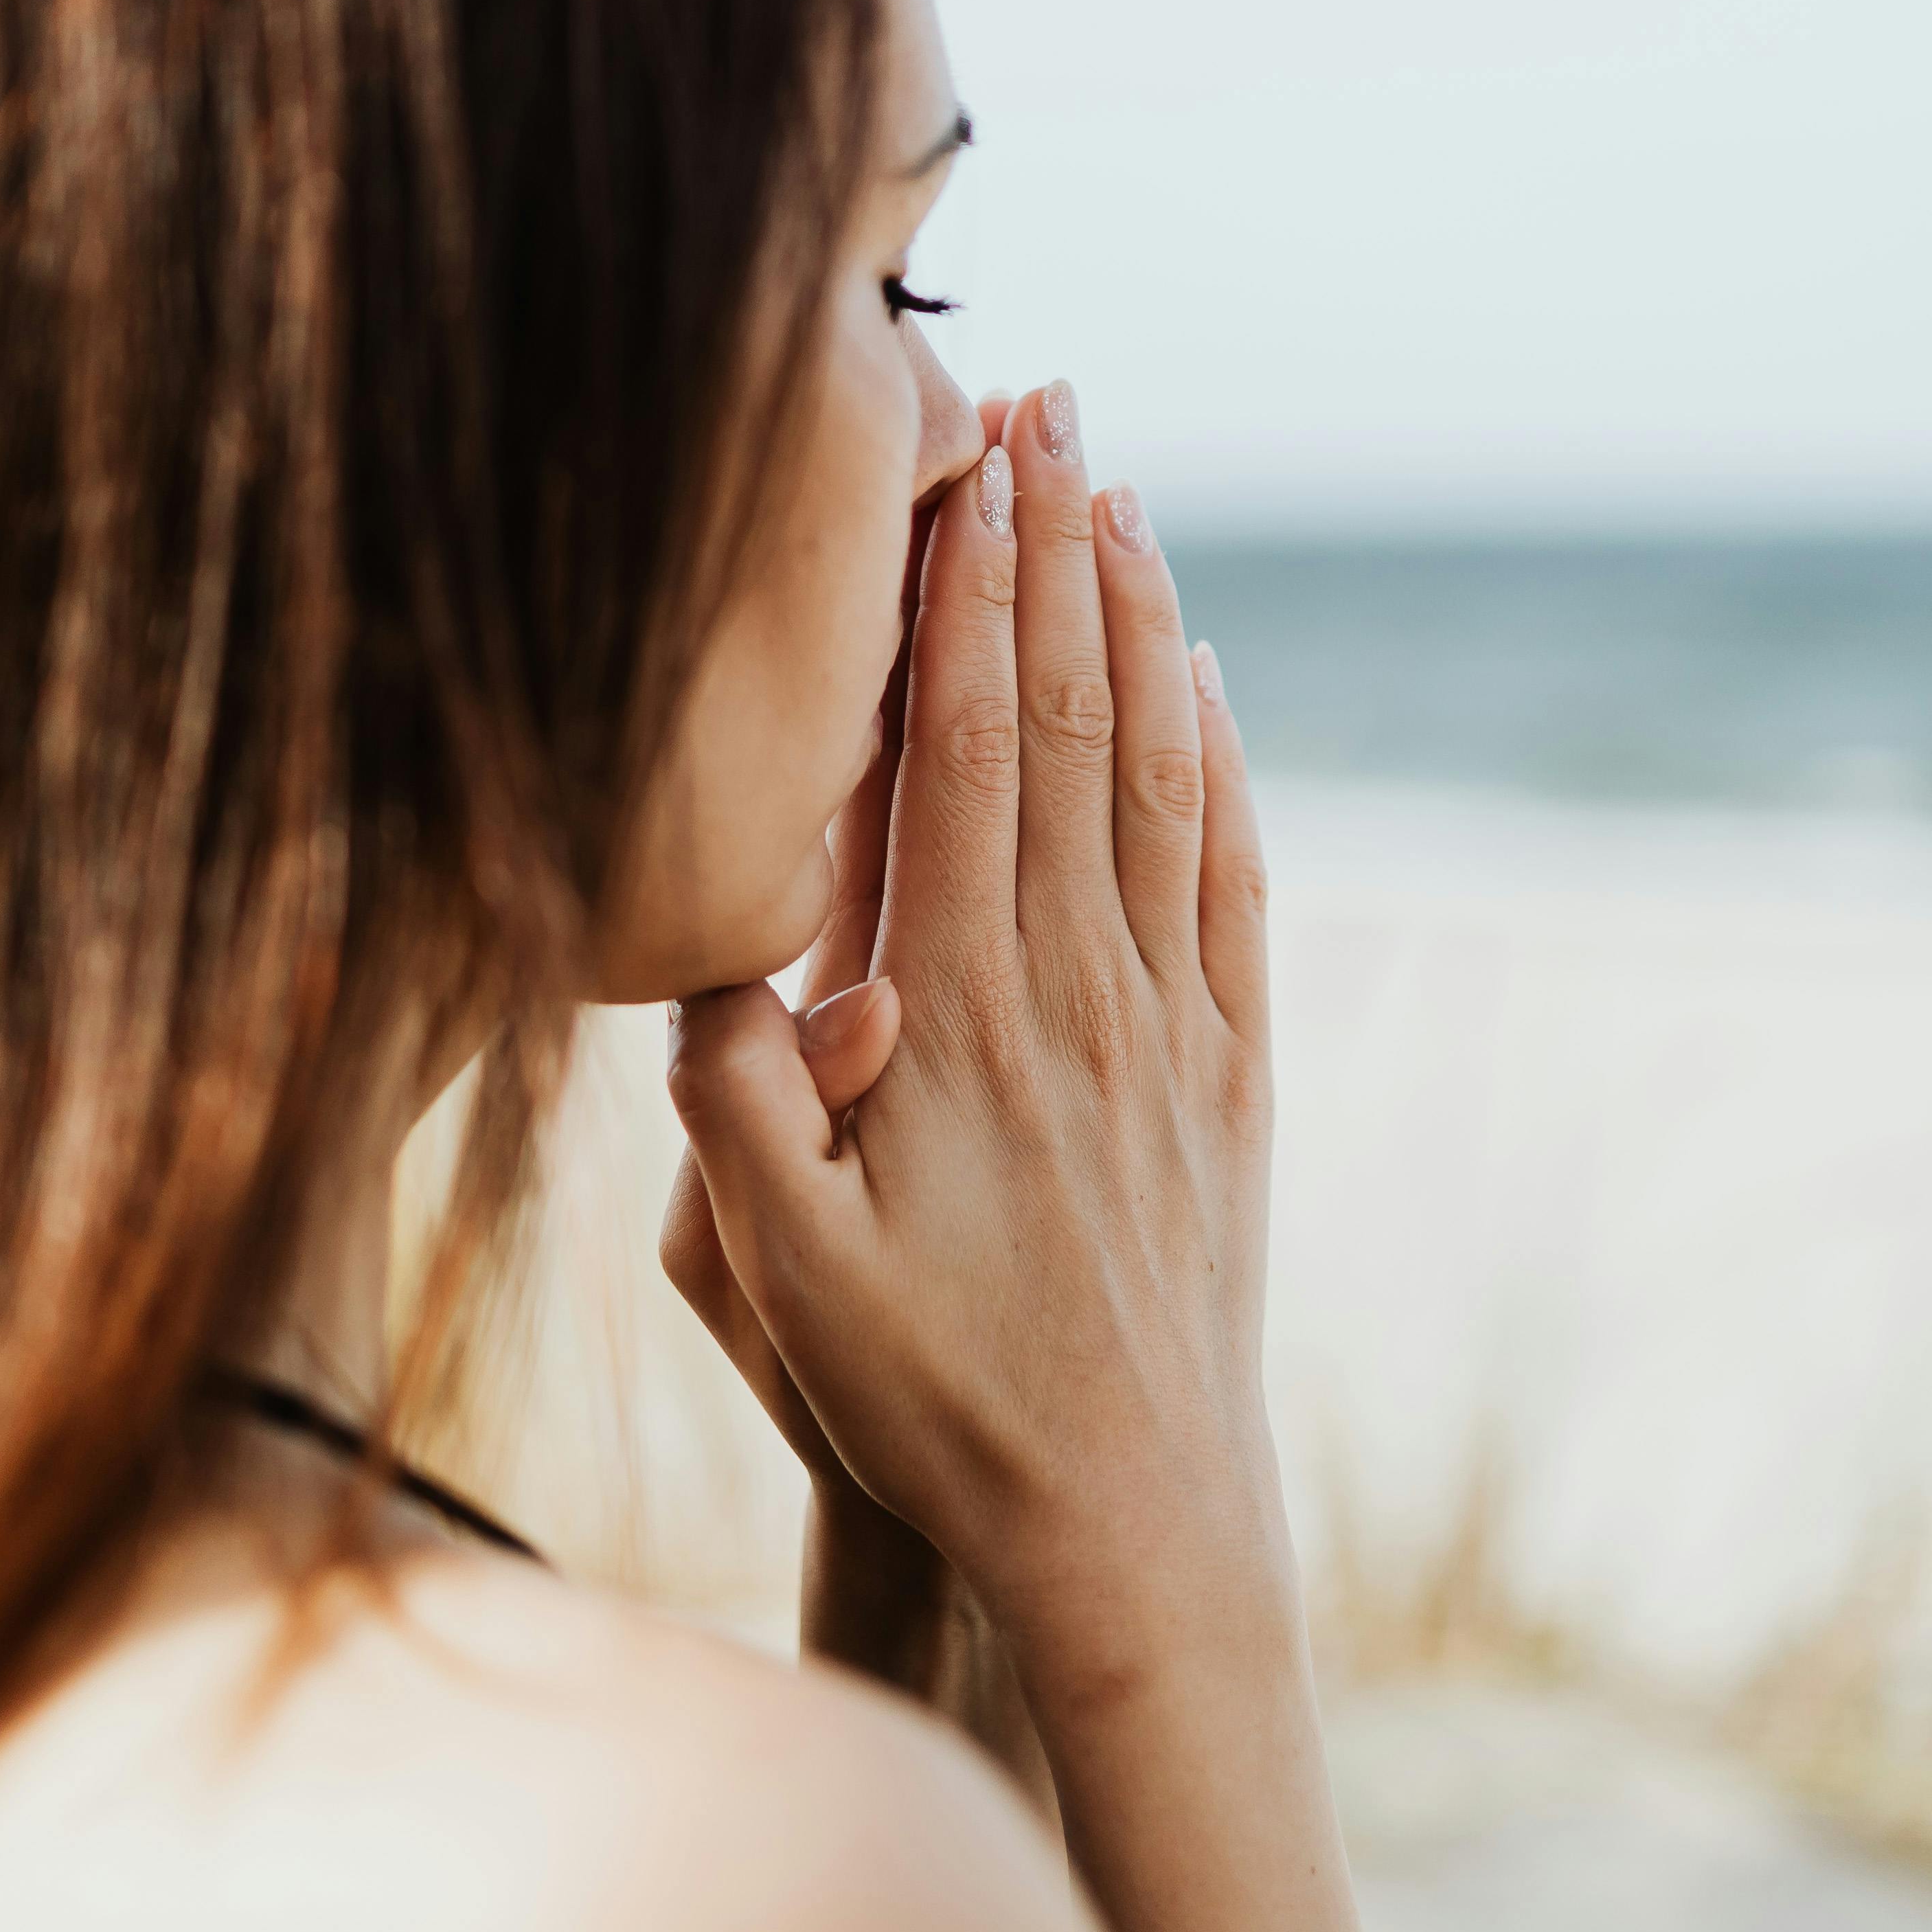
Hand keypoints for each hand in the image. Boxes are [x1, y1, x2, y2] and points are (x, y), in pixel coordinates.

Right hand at [668, 375, 1279, 1687]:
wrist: (1130, 1526)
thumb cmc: (931, 1404)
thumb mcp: (781, 1276)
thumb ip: (730, 1111)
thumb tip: (702, 957)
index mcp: (960, 1019)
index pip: (970, 756)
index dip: (969, 599)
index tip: (968, 468)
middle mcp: (1081, 996)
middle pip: (1074, 723)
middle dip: (1058, 552)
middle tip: (1052, 406)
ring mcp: (1170, 1031)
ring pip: (1159, 777)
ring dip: (1140, 621)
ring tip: (1122, 490)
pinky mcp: (1230, 1080)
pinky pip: (1229, 882)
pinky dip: (1219, 763)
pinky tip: (1208, 682)